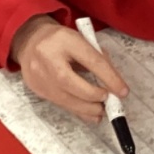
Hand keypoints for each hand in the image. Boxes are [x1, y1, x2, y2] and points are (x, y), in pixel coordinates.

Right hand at [10, 15, 128, 122]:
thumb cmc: (61, 40)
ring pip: (63, 98)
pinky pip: (59, 103)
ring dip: (86, 108)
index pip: (90, 60)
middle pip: (70, 82)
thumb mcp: (81, 40)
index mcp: (64, 39)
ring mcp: (38, 74)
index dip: (109, 78)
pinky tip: (89, 113)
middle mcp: (47, 57)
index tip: (123, 92)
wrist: (29, 40)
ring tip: (101, 111)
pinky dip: (76, 110)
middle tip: (108, 102)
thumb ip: (98, 58)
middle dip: (93, 96)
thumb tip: (114, 84)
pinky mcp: (35, 88)